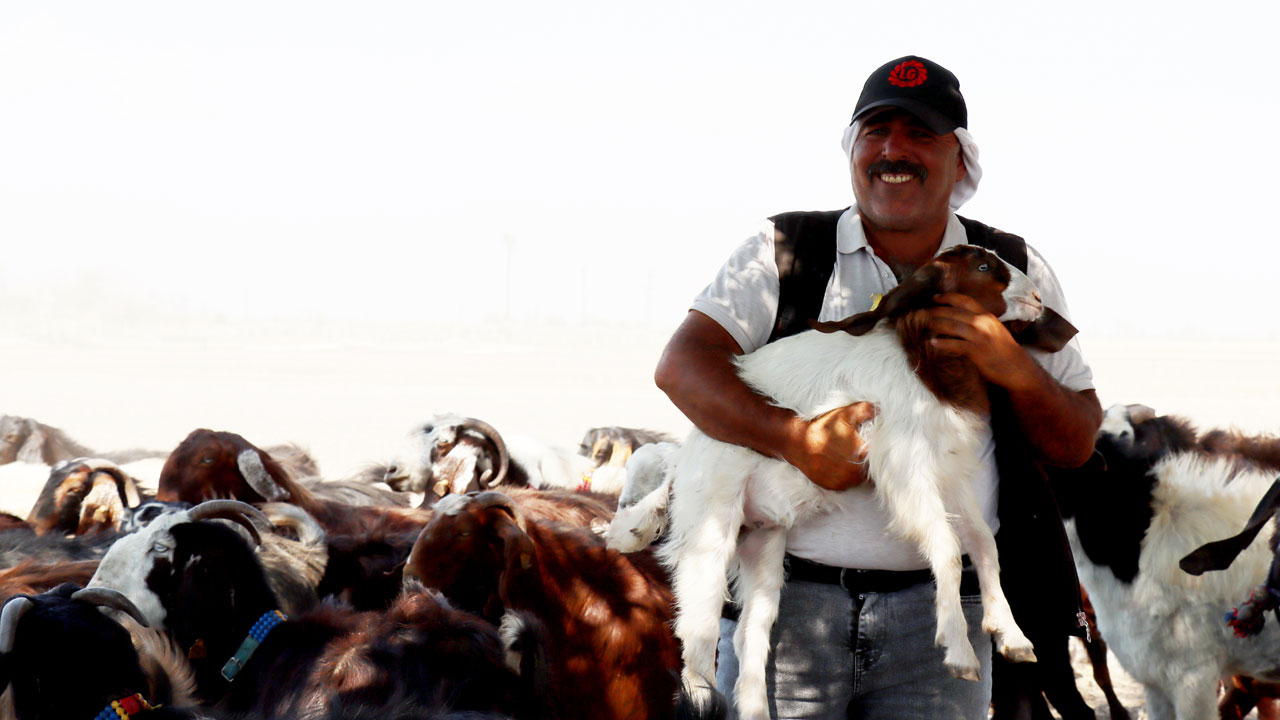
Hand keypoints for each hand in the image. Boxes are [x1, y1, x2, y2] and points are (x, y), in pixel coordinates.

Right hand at [785, 402, 876, 490]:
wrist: (797, 442)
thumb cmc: (823, 428)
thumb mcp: (845, 414)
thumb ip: (866, 410)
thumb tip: (880, 409)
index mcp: (863, 456)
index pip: (879, 457)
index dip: (876, 451)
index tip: (868, 444)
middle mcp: (855, 473)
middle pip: (868, 469)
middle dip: (864, 460)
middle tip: (856, 449)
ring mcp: (843, 482)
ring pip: (857, 478)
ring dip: (854, 469)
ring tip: (846, 456)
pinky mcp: (832, 486)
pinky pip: (844, 483)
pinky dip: (843, 475)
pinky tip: (836, 464)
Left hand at [923, 293, 1039, 391]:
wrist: (1016, 367)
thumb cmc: (1003, 349)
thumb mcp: (993, 329)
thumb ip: (978, 322)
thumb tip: (958, 318)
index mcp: (987, 315)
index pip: (964, 300)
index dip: (947, 297)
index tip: (934, 298)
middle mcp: (983, 322)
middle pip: (954, 312)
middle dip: (935, 311)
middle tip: (922, 313)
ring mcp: (980, 336)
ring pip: (952, 326)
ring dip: (935, 325)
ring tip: (924, 325)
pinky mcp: (976, 351)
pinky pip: (955, 345)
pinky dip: (942, 343)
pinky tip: (932, 343)